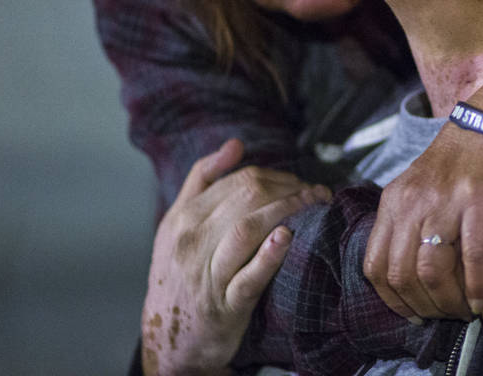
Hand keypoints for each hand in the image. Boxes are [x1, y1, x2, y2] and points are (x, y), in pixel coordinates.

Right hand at [141, 139, 330, 375]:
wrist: (164, 337)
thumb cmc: (179, 274)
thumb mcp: (178, 224)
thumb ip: (203, 179)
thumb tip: (235, 144)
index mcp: (184, 217)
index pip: (238, 180)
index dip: (278, 176)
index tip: (301, 183)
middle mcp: (193, 240)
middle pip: (248, 197)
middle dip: (291, 189)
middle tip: (318, 193)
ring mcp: (208, 273)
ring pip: (247, 229)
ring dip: (288, 210)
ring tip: (315, 204)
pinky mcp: (225, 306)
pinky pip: (248, 277)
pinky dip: (268, 256)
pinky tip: (287, 237)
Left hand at [363, 120, 482, 319]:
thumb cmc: (466, 157)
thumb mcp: (423, 185)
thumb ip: (411, 221)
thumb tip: (407, 273)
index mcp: (393, 200)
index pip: (374, 265)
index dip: (392, 300)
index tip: (414, 315)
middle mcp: (412, 200)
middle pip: (400, 274)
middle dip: (422, 307)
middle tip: (445, 318)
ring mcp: (444, 198)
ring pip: (431, 270)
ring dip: (448, 302)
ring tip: (464, 312)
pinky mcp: (478, 197)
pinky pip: (472, 254)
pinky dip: (476, 285)